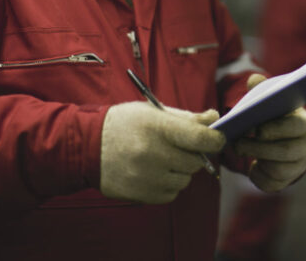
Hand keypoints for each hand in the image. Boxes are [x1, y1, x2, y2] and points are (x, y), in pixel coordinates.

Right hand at [99, 102, 225, 203]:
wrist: (87, 146)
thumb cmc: (124, 124)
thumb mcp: (152, 112)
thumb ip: (186, 117)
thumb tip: (214, 119)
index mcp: (158, 127)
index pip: (200, 137)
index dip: (215, 138)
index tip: (218, 137)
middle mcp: (153, 154)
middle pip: (195, 161)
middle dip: (194, 154)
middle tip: (179, 146)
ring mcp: (147, 177)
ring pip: (185, 180)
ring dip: (180, 171)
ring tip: (161, 159)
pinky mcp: (141, 195)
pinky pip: (171, 194)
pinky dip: (168, 185)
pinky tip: (153, 172)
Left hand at [235, 74, 305, 191]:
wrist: (282, 140)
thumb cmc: (276, 117)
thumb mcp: (271, 103)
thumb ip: (262, 90)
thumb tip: (253, 79)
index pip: (296, 127)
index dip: (275, 129)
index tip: (254, 128)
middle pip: (286, 151)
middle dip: (258, 147)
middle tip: (237, 142)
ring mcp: (301, 166)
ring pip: (279, 169)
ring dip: (256, 159)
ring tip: (239, 149)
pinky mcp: (289, 180)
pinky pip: (273, 183)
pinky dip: (259, 176)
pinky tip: (251, 165)